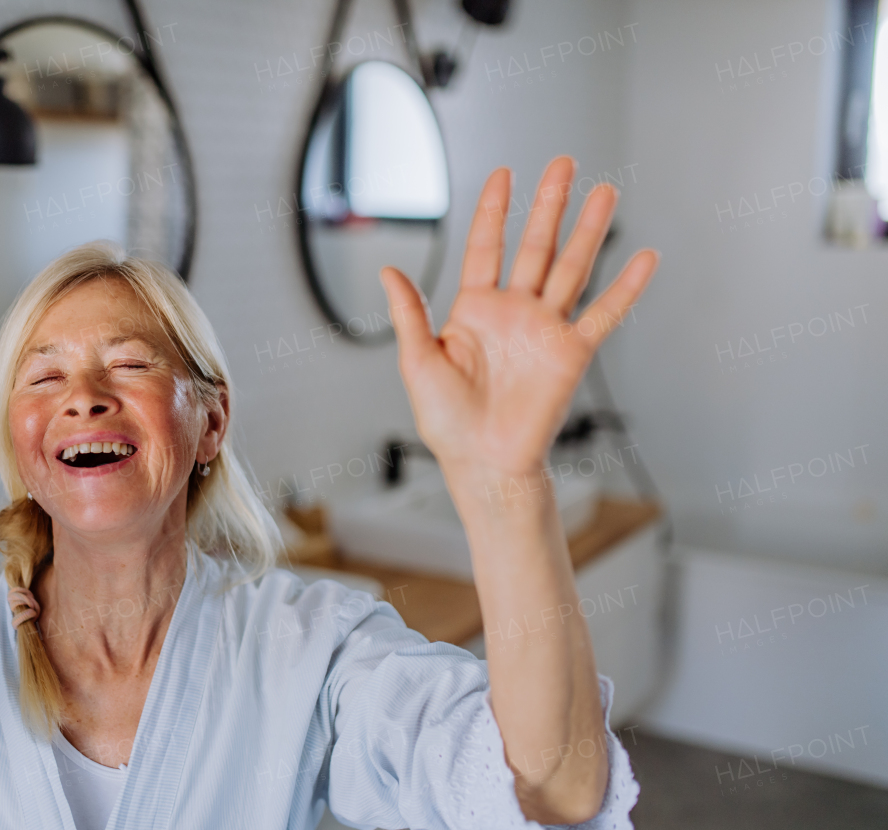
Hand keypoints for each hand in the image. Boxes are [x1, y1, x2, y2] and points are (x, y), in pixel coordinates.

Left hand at [381, 156, 657, 485]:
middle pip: (535, 246)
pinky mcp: (572, 354)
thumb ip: (410, 314)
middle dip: (549, 204)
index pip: (486, 248)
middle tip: (564, 163)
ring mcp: (546, 330)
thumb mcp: (418, 362)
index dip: (494, 211)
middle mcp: (514, 313)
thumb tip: (388, 270)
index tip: (504, 174)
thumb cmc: (447, 422)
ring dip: (589, 231)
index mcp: (475, 311)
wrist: (483, 463)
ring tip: (606, 192)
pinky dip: (626, 288)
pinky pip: (603, 315)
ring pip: (571, 268)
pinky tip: (645, 258)